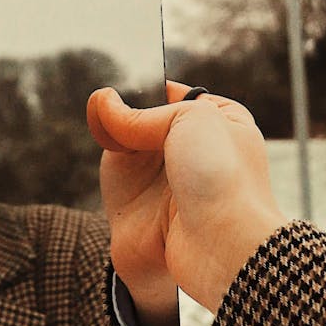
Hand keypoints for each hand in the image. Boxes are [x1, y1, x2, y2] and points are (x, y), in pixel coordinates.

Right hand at [87, 82, 285, 315]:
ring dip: (112, 124)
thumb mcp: (190, 118)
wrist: (219, 246)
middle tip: (112, 98)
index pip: (179, 96)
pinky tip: (104, 135)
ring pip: (128, 139)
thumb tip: (102, 103)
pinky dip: (106, 148)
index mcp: (222, 124)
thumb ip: (142, 113)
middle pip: (148, 116)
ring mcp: (166, 177)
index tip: (134, 79)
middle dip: (129, 106)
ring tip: (103, 114)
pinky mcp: (140, 202)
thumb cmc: (222, 176)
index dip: (155, 88)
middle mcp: (194, 150)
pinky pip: (115, 168)